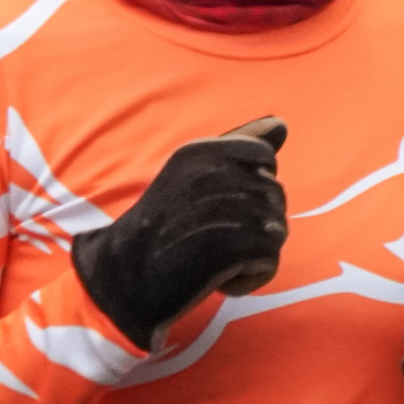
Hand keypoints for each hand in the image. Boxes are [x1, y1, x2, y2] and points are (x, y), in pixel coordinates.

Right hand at [70, 117, 287, 350]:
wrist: (122, 280)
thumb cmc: (159, 231)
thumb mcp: (190, 177)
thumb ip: (237, 147)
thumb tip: (281, 123)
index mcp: (201, 151)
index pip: (264, 156)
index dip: (251, 188)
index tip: (214, 207)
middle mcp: (215, 173)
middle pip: (275, 197)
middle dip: (252, 224)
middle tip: (206, 238)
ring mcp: (227, 209)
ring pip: (277, 231)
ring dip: (249, 253)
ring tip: (210, 257)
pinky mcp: (235, 246)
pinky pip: (270, 263)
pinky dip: (247, 279)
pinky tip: (214, 278)